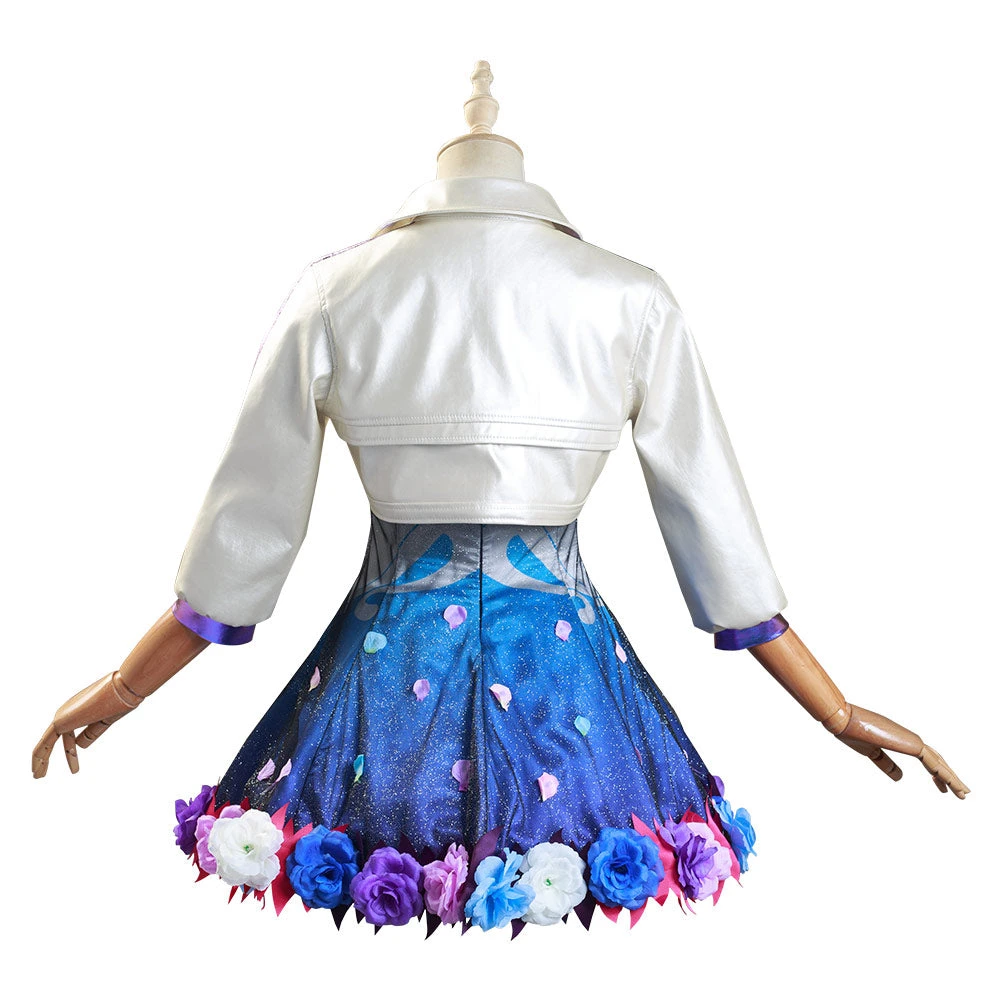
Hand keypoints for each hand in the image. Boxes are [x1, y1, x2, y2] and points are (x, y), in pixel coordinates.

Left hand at [32, 671, 143, 778]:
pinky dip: (40, 757)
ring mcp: (63, 715)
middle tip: (42, 773)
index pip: (71, 736)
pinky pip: (45, 743)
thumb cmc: (122, 701)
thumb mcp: (106, 721)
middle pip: (57, 739)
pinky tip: (37, 771)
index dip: (71, 754)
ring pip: (47, 742)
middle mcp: (69, 710)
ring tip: (38, 776)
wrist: (123, 689)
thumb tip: (79, 746)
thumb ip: (92, 733)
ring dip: (42, 760)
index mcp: (80, 709)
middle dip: (49, 757)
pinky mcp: (60, 722)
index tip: (74, 771)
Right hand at [833, 704, 969, 798]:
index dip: (937, 774)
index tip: (942, 787)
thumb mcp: (872, 754)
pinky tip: (952, 785)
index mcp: (900, 740)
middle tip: (963, 792)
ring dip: (953, 778)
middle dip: (950, 777)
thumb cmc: (853, 733)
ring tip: (964, 793)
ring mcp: (912, 740)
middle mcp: (909, 738)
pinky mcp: (911, 744)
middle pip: (937, 760)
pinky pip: (933, 763)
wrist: (844, 720)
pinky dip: (945, 775)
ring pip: (939, 762)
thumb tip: (901, 778)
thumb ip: (887, 764)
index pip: (926, 758)